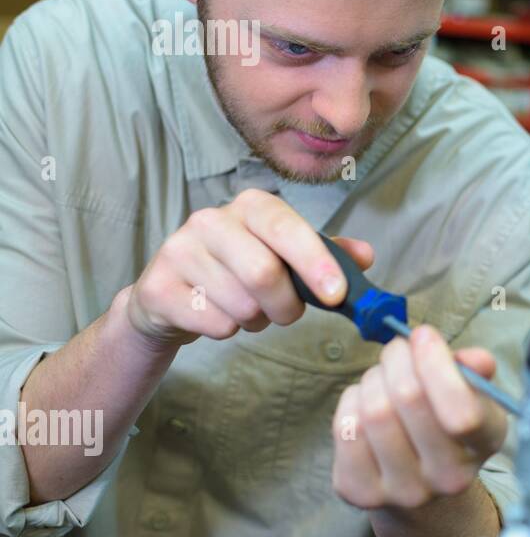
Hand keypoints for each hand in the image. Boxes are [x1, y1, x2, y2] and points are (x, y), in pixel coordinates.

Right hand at [124, 188, 373, 346]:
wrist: (170, 295)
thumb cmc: (240, 271)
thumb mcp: (285, 256)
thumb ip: (327, 254)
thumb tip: (366, 255)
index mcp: (251, 206)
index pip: (286, 228)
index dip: (315, 262)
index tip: (336, 295)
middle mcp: (210, 220)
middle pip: (263, 272)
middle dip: (286, 306)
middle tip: (286, 314)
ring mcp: (178, 250)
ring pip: (240, 304)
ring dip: (256, 320)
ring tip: (247, 310)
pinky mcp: (156, 286)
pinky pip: (212, 323)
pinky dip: (227, 330)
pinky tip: (217, 316)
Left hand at [330, 325, 507, 510]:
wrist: (421, 482)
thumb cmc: (446, 422)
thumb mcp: (472, 395)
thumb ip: (473, 372)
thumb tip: (476, 359)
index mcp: (484, 444)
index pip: (462, 414)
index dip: (436, 366)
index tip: (423, 334)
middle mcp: (448, 477)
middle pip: (408, 399)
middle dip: (397, 358)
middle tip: (398, 348)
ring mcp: (403, 490)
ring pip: (373, 411)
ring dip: (373, 379)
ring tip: (382, 378)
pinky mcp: (361, 492)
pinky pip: (346, 428)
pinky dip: (351, 401)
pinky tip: (364, 402)